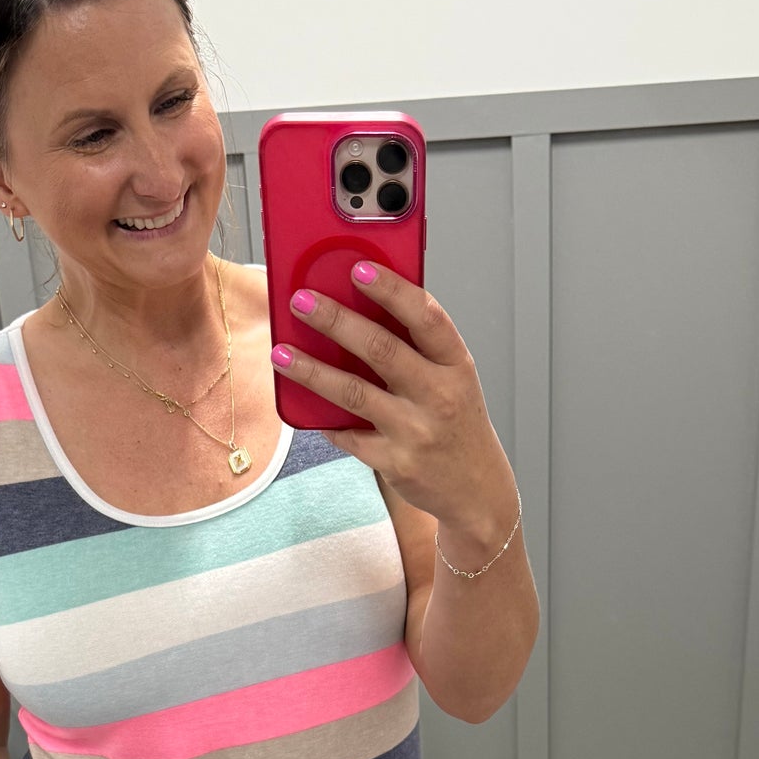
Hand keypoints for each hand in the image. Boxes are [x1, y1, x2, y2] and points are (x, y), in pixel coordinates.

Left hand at [272, 262, 518, 540]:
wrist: (477, 490)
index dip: (392, 290)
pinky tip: (303, 405)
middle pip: (381, 349)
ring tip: (281, 353)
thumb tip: (360, 308)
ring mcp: (417, 432)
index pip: (426, 317)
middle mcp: (439, 396)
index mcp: (457, 365)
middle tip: (301, 301)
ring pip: (354, 393)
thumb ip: (418, 349)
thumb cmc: (457, 423)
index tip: (359, 268)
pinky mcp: (396, 463)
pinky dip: (324, 420)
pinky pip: (349, 435)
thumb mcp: (454, 380)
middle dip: (336, 321)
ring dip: (312, 371)